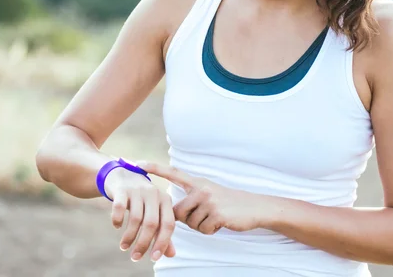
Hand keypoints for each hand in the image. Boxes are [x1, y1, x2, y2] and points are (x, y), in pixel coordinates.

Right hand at [104, 167, 175, 261]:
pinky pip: (119, 207)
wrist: (123, 175)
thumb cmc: (142, 199)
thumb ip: (162, 231)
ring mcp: (138, 190)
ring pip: (135, 218)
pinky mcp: (122, 189)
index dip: (162, 242)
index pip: (168, 224)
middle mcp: (154, 193)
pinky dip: (117, 220)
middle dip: (143, 243)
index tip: (153, 258)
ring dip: (129, 236)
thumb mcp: (155, 212)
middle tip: (135, 257)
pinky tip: (117, 226)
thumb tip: (171, 255)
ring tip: (124, 246)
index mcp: (165, 200)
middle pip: (152, 223)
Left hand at [137, 162, 263, 234]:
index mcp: (197, 182)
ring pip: (190, 223)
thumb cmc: (228, 203)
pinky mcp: (216, 213)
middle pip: (177, 211)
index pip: (173, 173)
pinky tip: (221, 222)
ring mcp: (209, 200)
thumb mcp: (208, 194)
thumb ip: (191, 198)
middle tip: (206, 214)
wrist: (254, 207)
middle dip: (188, 219)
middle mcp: (201, 188)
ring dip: (201, 225)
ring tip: (215, 217)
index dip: (156, 168)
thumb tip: (172, 213)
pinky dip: (210, 230)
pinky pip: (202, 229)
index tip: (138, 163)